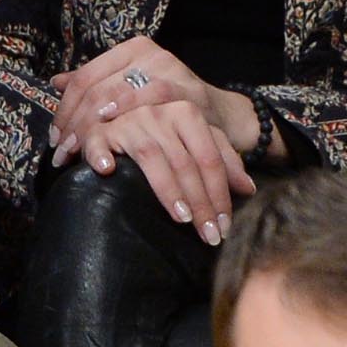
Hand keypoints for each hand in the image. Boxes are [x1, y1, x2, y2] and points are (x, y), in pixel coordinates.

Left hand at [49, 35, 256, 169]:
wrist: (219, 116)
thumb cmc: (170, 106)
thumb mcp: (132, 88)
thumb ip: (98, 84)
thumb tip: (56, 82)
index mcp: (132, 50)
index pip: (85, 77)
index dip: (65, 110)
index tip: (56, 139)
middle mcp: (150, 54)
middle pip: (96, 88)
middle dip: (75, 124)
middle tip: (62, 153)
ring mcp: (169, 70)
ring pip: (115, 94)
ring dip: (93, 127)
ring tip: (78, 153)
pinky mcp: (186, 90)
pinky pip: (149, 101)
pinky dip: (126, 117)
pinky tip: (111, 134)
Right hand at [77, 100, 254, 244]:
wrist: (123, 111)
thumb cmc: (166, 134)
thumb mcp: (199, 141)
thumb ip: (224, 161)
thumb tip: (248, 189)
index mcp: (187, 114)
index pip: (209, 159)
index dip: (219, 194)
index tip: (224, 226)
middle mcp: (159, 113)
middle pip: (186, 163)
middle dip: (200, 204)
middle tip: (209, 235)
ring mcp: (129, 121)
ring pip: (153, 158)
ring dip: (168, 191)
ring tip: (182, 219)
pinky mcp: (99, 131)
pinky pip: (98, 143)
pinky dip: (101, 156)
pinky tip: (108, 172)